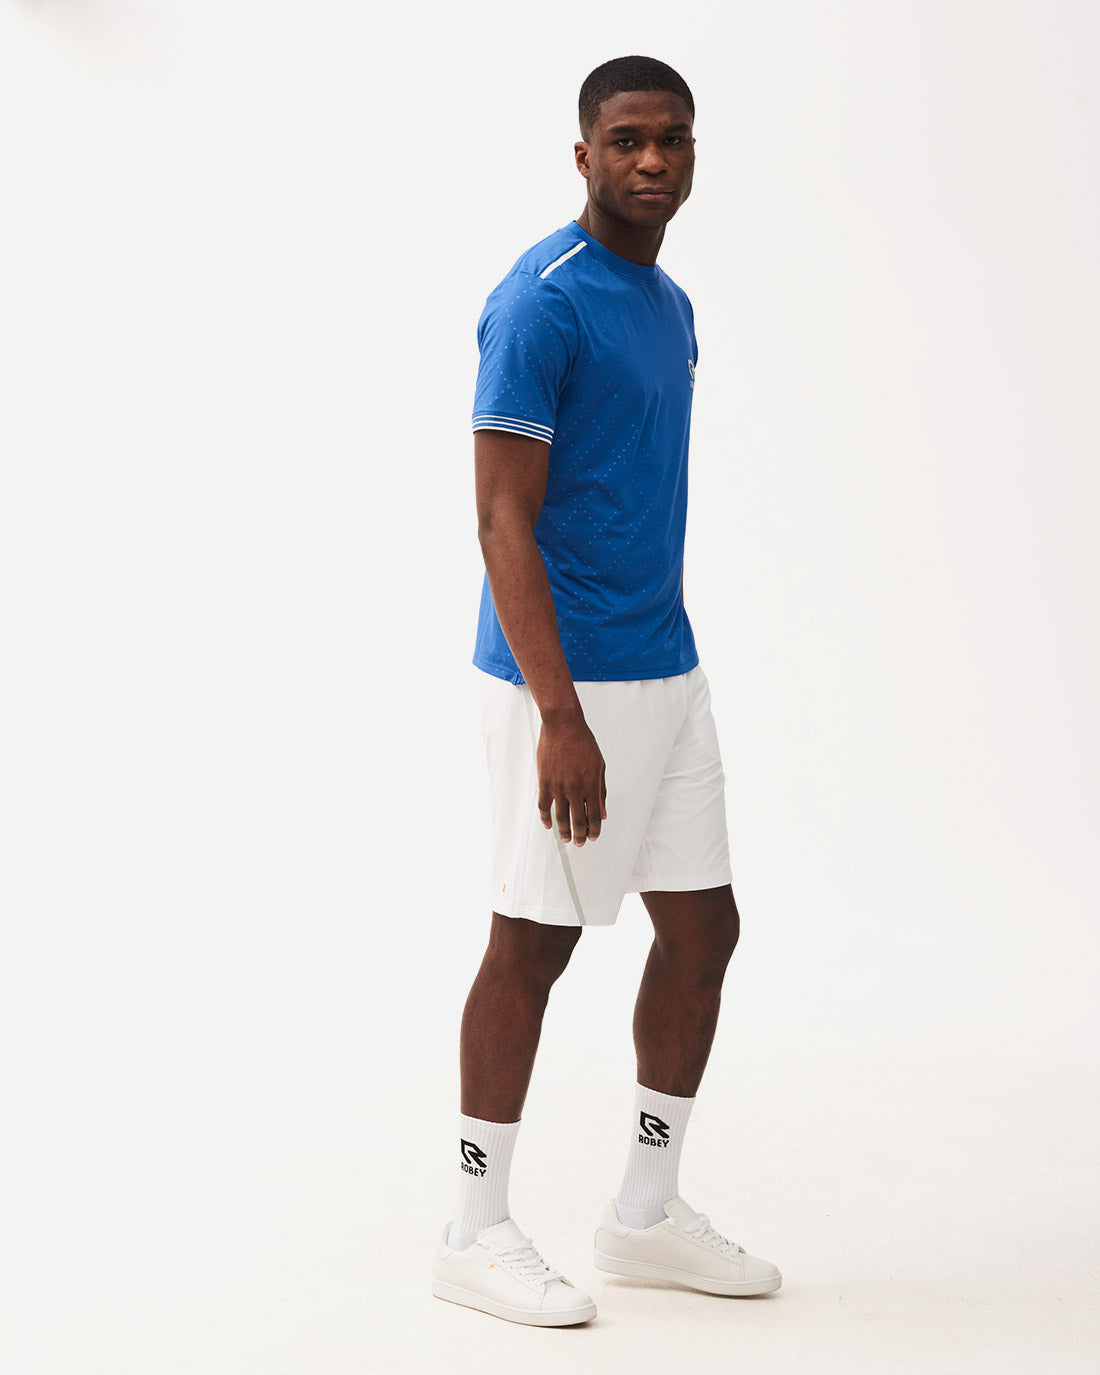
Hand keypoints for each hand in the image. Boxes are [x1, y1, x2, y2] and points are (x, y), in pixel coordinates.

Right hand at [536, 715, 606, 845]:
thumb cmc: (584, 743)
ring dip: (564, 831)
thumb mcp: (599, 766)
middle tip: (579, 843)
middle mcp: (575, 789)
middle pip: (578, 821)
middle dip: (580, 835)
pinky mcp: (544, 782)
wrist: (563, 726)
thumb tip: (602, 812)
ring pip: (560, 817)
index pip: (594, 816)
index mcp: (591, 785)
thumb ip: (601, 790)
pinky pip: (544, 805)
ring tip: (566, 839)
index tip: (593, 837)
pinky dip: (545, 818)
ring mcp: (558, 786)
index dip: (594, 830)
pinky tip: (548, 825)